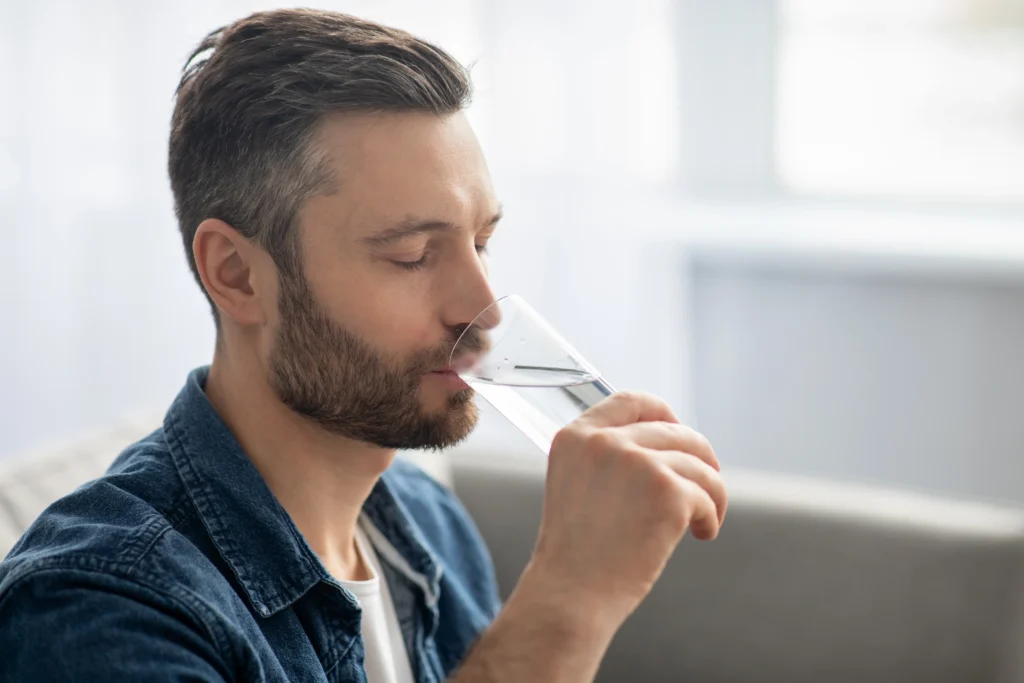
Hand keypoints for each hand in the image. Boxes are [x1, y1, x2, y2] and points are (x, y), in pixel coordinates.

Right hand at [521, 391, 726, 632]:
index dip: (662, 413)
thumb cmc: (576, 553)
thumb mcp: (575, 485)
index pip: (631, 401)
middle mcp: (605, 441)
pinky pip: (708, 493)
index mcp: (575, 437)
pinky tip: (700, 534)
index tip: (678, 432)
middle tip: (706, 484)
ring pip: (698, 463)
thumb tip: (664, 443)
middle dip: (698, 456)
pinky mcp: (668, 491)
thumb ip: (606, 457)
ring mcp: (638, 463)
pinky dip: (711, 516)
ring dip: (710, 491)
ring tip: (702, 520)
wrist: (572, 595)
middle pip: (674, 430)